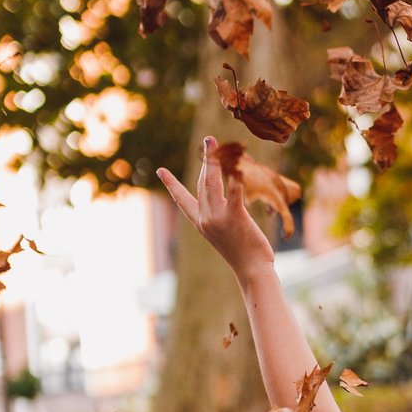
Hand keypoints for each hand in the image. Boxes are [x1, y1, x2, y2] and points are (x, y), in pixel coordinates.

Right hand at [157, 137, 273, 277]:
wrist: (252, 271)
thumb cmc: (243, 254)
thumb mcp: (225, 234)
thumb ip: (221, 216)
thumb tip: (224, 203)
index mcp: (201, 223)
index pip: (182, 200)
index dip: (171, 185)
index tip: (159, 170)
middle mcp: (206, 219)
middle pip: (202, 183)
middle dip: (205, 160)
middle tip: (208, 140)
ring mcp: (218, 218)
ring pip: (212, 183)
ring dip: (213, 160)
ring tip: (213, 142)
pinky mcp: (235, 217)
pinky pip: (234, 192)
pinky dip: (235, 177)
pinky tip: (238, 164)